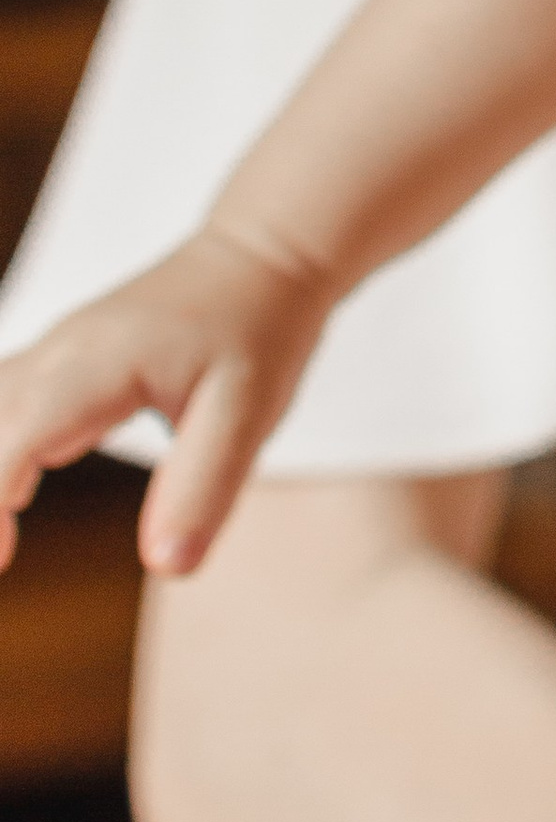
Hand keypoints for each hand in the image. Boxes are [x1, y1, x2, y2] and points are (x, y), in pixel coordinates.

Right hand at [0, 229, 331, 577]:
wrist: (263, 255)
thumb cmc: (259, 328)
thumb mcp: (251, 412)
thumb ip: (205, 487)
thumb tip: (167, 566)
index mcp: (98, 363)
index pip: (16, 434)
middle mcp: (60, 352)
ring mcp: (54, 353)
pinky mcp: (60, 363)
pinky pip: (2, 407)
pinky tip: (8, 501)